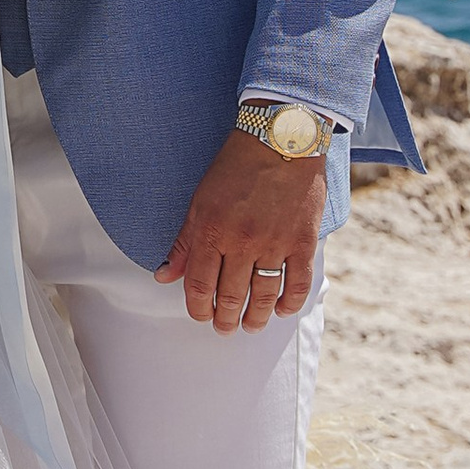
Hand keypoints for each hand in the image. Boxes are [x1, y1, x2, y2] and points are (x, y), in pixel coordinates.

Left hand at [156, 130, 324, 331]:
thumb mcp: (200, 200)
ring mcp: (275, 244)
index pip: (200, 286)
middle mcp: (242, 242)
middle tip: (224, 328)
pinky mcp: (303, 242)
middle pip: (230, 296)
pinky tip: (281, 310)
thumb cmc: (236, 166)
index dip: (198, 309)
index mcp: (212, 231)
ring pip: (263, 296)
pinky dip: (289, 303)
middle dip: (224, 319)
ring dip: (255, 318)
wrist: (282, 140)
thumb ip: (185, 241)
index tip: (200, 316)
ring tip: (250, 326)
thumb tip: (166, 275)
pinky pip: (298, 284)